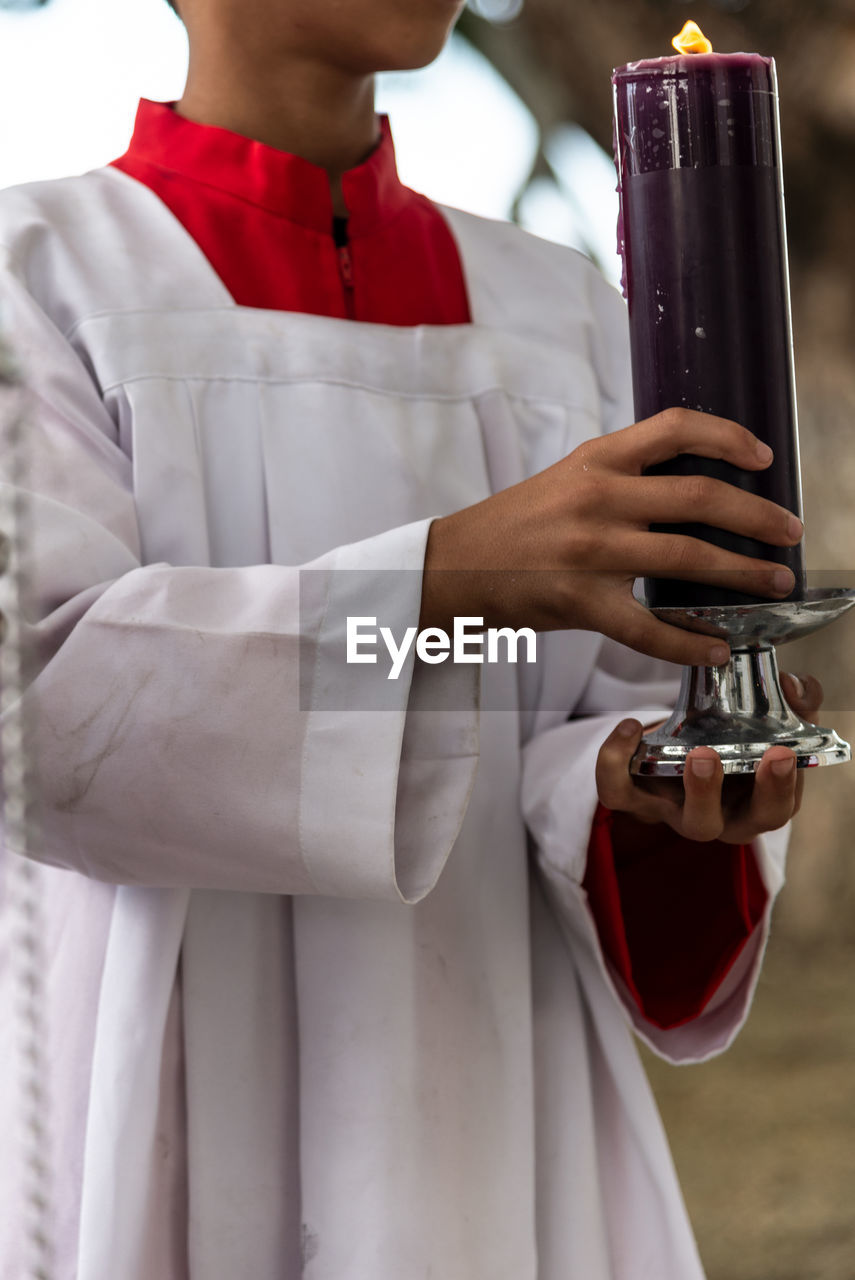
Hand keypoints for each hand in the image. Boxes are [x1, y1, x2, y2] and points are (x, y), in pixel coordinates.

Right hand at [421, 408, 802, 666]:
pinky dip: (689, 642)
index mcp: (598, 459)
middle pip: (701, 497)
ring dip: (743, 573)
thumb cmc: (515, 524)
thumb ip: (624, 475)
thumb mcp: (568, 477)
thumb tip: (694, 487)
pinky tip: (716, 647)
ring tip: (774, 583)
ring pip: (688, 559)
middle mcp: (599, 497)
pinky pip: (648, 629)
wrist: (455, 566)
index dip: (730, 437)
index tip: (764, 458)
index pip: (677, 429)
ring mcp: (591, 551)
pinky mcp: (581, 602)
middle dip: (759, 516)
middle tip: (789, 531)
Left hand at [595, 672, 821, 843]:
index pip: (773, 811)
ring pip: (664, 815)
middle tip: (708, 756)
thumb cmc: (743, 738)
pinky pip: (616, 793)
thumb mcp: (775, 719)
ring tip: (686, 750)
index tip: (782, 752)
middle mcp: (715, 817)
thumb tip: (794, 685)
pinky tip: (630, 726)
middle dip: (712, 793)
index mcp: (756, 805)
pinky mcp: (637, 796)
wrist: (697, 739)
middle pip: (714, 825)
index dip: (779, 787)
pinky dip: (614, 763)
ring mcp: (673, 811)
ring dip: (674, 787)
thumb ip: (797, 701)